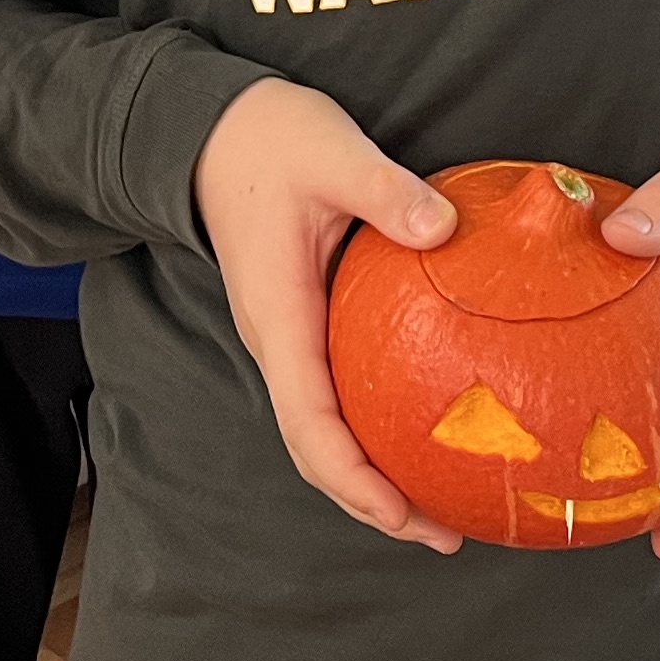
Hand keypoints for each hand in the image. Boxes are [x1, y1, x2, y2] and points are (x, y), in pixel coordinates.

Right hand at [193, 78, 462, 550]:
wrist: (214, 128)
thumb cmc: (270, 139)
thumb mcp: (331, 152)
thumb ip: (383, 190)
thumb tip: (443, 228)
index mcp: (280, 315)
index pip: (310, 421)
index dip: (354, 478)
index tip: (405, 513)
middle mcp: (278, 341)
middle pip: (317, 449)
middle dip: (373, 500)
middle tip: (445, 532)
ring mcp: (288, 337)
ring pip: (323, 430)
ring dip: (373, 475)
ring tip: (440, 505)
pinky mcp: (304, 323)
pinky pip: (334, 396)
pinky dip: (372, 431)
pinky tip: (422, 431)